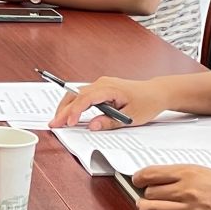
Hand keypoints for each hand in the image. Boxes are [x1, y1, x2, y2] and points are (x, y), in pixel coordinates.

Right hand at [49, 75, 167, 129]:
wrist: (156, 92)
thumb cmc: (147, 102)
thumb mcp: (131, 117)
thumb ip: (110, 122)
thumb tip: (92, 126)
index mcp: (109, 88)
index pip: (86, 98)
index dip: (75, 111)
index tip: (68, 123)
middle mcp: (102, 83)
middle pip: (76, 95)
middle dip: (63, 110)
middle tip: (54, 124)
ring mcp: (101, 84)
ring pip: (77, 94)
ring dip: (67, 107)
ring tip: (58, 120)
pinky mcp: (101, 88)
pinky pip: (83, 95)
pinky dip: (74, 104)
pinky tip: (69, 113)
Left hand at [129, 165, 210, 209]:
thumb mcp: (208, 171)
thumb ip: (184, 175)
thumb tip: (160, 179)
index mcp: (190, 172)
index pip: (151, 173)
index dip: (139, 177)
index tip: (136, 179)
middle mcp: (187, 190)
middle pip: (150, 192)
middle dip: (144, 193)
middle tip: (144, 194)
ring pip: (153, 209)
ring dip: (144, 207)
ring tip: (143, 206)